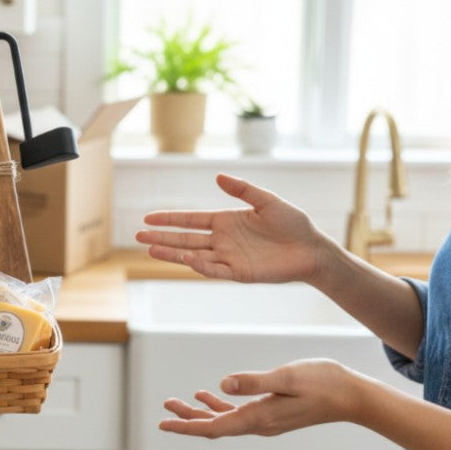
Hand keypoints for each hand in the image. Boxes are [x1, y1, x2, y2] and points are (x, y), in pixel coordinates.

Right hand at [135, 173, 329, 282]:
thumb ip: (242, 189)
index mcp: (226, 221)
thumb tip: (217, 176)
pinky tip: (185, 258)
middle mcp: (222, 240)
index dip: (170, 218)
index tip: (149, 217)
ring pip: (193, 255)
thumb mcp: (267, 201)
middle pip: (185, 238)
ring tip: (150, 249)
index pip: (190, 220)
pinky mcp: (238, 273)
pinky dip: (199, 265)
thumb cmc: (293, 223)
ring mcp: (228, 257)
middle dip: (162, 237)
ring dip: (172, 253)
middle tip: (139, 235)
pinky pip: (214, 269)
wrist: (312, 249)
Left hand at [159, 358, 360, 437]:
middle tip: (165, 408)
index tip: (164, 423)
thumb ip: (254, 382)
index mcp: (259, 418)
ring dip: (200, 412)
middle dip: (187, 419)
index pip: (214, 427)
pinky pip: (237, 413)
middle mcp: (259, 424)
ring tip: (177, 402)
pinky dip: (220, 405)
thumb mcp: (286, 377)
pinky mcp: (272, 413)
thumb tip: (222, 384)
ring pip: (224, 420)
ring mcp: (266, 420)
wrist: (353, 396)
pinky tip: (209, 394)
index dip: (187, 425)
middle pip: (214, 426)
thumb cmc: (323, 383)